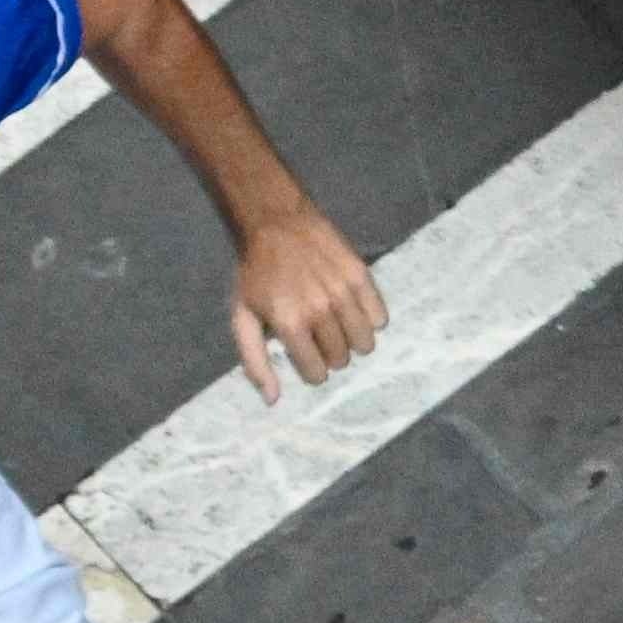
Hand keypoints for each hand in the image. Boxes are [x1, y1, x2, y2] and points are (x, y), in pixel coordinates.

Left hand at [227, 211, 384, 400]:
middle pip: (342, 358)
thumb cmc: (256, 274)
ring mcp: (343, 292)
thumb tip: (273, 400)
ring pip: (365, 341)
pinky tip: (354, 311)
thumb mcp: (243, 318)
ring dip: (353, 342)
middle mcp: (320, 310)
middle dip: (332, 356)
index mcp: (290, 324)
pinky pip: (380, 316)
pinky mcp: (361, 275)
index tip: (308, 357)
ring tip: (339, 328)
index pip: (317, 371)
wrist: (276, 223)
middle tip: (320, 339)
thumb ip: (255, 361)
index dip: (312, 369)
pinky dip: (371, 320)